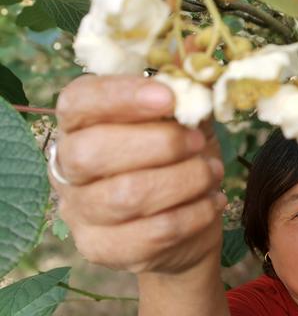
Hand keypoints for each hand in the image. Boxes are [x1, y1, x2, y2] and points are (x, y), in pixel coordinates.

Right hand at [50, 74, 226, 274]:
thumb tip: (194, 66)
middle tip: (198, 141)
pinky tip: (212, 202)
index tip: (169, 96)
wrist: (187, 226)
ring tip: (213, 172)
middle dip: (160, 143)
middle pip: (93, 152)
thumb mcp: (186, 122)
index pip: (78, 101)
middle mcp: (67, 168)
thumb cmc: (179, 161)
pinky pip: (154, 232)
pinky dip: (196, 213)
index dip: (121, 96)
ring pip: (128, 195)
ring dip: (185, 179)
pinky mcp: (103, 249)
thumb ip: (185, 95)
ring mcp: (80, 213)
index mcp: (79, 125)